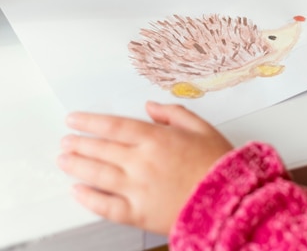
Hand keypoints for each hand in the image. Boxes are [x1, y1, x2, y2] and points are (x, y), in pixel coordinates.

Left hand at [57, 101, 232, 234]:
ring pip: (97, 174)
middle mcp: (142, 161)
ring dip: (76, 165)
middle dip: (79, 143)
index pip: (113, 126)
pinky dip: (88, 198)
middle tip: (67, 140)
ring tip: (64, 160)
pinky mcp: (138, 212)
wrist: (229, 200)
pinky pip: (105, 205)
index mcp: (157, 139)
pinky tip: (78, 191)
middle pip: (100, 149)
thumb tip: (151, 106)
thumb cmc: (218, 165)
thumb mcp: (202, 128)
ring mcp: (137, 188)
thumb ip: (174, 114)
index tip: (75, 119)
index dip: (90, 121)